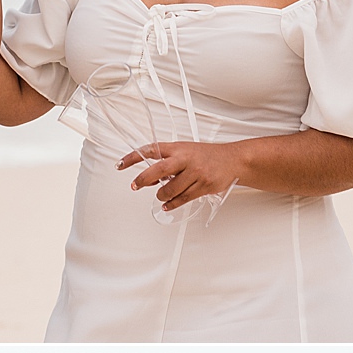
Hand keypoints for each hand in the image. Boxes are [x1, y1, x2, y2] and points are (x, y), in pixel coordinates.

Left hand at [117, 139, 245, 211]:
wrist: (233, 159)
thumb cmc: (207, 156)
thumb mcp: (185, 152)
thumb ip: (167, 163)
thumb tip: (147, 179)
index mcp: (178, 147)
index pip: (151, 149)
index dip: (133, 157)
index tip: (120, 164)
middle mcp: (185, 159)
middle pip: (158, 170)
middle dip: (143, 179)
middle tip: (135, 186)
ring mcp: (195, 173)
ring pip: (170, 189)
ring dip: (161, 195)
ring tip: (161, 196)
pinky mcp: (203, 186)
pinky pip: (183, 199)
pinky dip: (172, 204)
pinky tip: (167, 205)